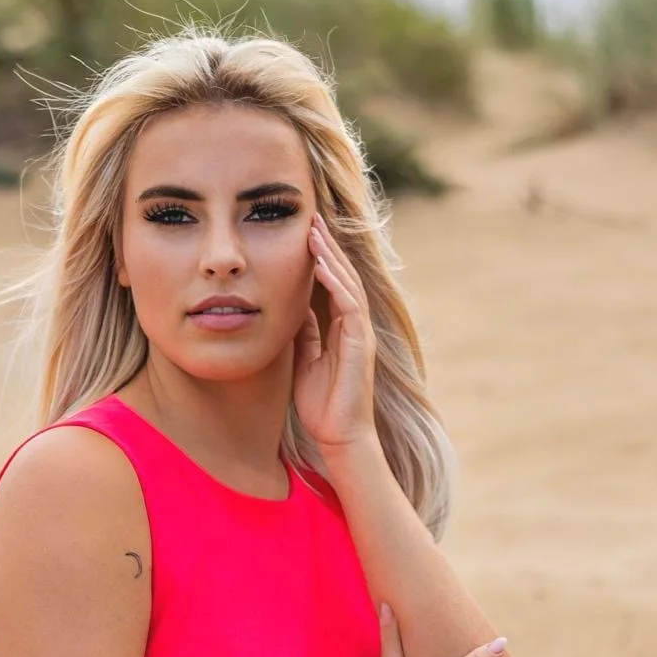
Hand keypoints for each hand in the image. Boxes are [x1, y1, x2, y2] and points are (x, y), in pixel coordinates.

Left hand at [292, 211, 377, 453]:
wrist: (339, 437)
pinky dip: (336, 284)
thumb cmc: (323, 406)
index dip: (321, 259)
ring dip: (331, 258)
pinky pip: (349, 306)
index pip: (334, 284)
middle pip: (344, 277)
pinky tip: (322, 266)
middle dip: (327, 247)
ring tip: (315, 233)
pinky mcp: (361, 344)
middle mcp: (355, 327)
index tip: (304, 235)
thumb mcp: (306, 361)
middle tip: (311, 219)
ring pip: (348, 285)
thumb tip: (296, 311)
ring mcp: (361, 334)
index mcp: (342, 330)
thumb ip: (306, 335)